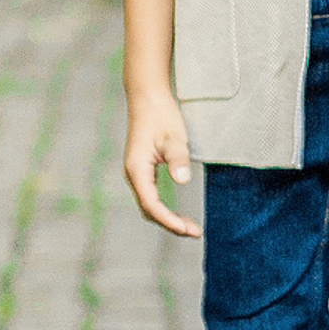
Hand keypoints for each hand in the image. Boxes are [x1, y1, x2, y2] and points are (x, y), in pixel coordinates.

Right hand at [123, 90, 200, 237]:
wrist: (148, 97)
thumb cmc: (161, 115)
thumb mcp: (174, 137)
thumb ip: (178, 159)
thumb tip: (182, 180)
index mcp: (137, 170)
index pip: (152, 205)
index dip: (169, 220)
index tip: (188, 230)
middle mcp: (133, 175)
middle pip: (149, 210)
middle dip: (170, 224)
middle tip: (195, 232)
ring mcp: (136, 173)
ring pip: (149, 205)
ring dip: (167, 218)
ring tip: (190, 227)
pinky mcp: (142, 169)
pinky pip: (151, 196)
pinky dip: (164, 208)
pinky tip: (178, 212)